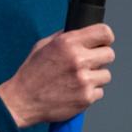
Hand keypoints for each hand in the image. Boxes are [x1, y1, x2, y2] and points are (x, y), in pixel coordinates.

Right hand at [0, 24, 114, 127]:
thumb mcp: (42, 46)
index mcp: (68, 43)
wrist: (22, 100)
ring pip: (106, 75)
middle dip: (100, 58)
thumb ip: (63, 37)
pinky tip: (75, 91)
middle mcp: (78, 59)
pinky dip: (90, 92)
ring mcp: (84, 80)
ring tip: (77, 80)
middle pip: (109, 54)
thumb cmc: (31, 73)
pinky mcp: (86, 98)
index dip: (105, 38)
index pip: (104, 32)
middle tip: (88, 63)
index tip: (102, 42)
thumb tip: (81, 31)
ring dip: (95, 77)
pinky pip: (99, 92)